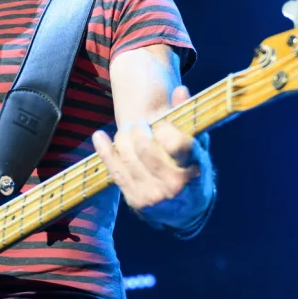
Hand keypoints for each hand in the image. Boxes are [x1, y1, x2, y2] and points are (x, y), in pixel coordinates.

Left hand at [93, 85, 213, 228]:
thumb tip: (180, 90)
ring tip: (127, 131)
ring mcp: (153, 195)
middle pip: (145, 148)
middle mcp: (173, 185)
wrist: (187, 208)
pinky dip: (105, 152)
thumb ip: (188, 117)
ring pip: (128, 158)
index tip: (160, 123)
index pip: (175, 143)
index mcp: (192, 167)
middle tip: (139, 123)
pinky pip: (116, 172)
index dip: (164, 128)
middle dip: (139, 130)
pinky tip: (99, 136)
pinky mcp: (136, 201)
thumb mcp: (198, 144)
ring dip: (123, 138)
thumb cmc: (194, 168)